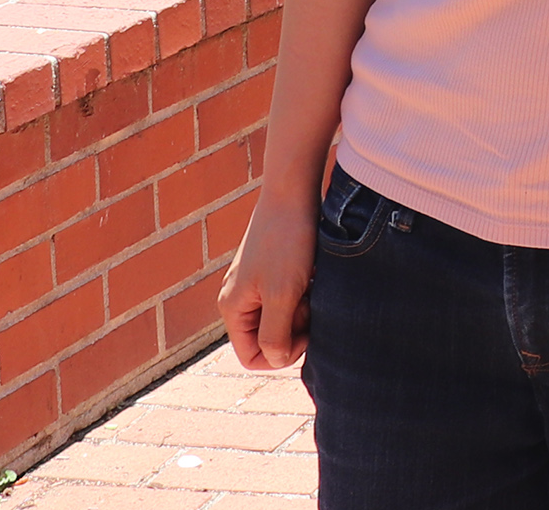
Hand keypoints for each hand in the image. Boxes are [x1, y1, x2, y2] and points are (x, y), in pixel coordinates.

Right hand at [219, 193, 316, 370]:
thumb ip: (275, 333)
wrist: (294, 188)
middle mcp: (240, 298)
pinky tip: (315, 272)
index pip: (252, 356)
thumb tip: (276, 359)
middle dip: (295, 327)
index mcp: (233, 309)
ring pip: (283, 315)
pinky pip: (291, 294)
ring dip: (303, 307)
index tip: (306, 332)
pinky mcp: (275, 267)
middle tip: (311, 301)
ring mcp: (257, 281)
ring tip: (313, 283)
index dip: (282, 354)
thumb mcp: (283, 293)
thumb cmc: (287, 241)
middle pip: (269, 336)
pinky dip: (306, 289)